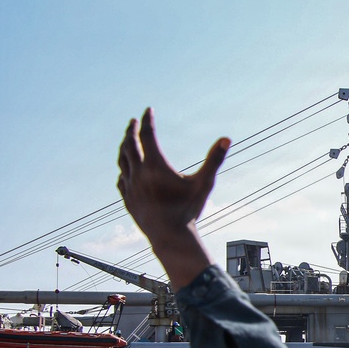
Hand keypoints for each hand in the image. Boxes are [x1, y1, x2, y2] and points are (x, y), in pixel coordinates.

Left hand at [117, 108, 230, 289]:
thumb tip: (227, 139)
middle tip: (133, 122)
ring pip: (122, 161)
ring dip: (124, 148)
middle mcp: (138, 173)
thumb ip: (214, 159)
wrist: (170, 237)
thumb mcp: (204, 183)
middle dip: (131, 130)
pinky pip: (121, 179)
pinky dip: (123, 169)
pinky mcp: (127, 199)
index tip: (148, 110)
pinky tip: (126, 169)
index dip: (147, 120)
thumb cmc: (188, 210)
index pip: (147, 135)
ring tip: (127, 142)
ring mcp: (130, 187)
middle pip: (129, 144)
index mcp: (155, 166)